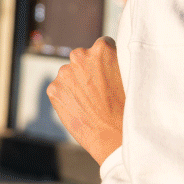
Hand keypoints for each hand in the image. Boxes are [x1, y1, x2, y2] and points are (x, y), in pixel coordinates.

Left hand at [47, 37, 124, 165]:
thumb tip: (108, 59)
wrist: (114, 137)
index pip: (102, 46)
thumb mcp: (129, 76)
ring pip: (70, 73)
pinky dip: (68, 95)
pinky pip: (60, 88)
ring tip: (92, 102)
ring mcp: (64, 73)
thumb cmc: (128, 108)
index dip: (107, 61)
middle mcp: (79, 55)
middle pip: (83, 58)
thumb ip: (115, 62)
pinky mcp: (53, 89)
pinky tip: (81, 107)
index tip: (111, 74)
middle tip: (101, 90)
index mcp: (102, 48)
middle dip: (90, 70)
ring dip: (78, 83)